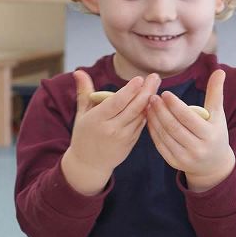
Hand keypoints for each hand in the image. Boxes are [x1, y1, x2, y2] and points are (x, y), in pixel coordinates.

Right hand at [61, 70, 159, 194]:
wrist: (89, 165)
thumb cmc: (84, 135)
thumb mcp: (82, 114)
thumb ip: (84, 92)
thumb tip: (79, 71)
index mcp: (97, 120)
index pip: (117, 102)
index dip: (130, 90)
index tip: (140, 78)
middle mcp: (111, 129)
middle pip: (133, 108)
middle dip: (146, 91)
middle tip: (155, 76)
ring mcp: (123, 138)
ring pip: (140, 116)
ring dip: (150, 100)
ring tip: (156, 84)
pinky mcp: (131, 143)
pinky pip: (141, 125)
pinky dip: (147, 112)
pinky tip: (153, 101)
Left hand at [146, 69, 234, 192]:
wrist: (213, 164)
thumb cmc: (215, 133)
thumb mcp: (218, 114)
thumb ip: (216, 93)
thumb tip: (219, 71)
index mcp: (208, 135)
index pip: (188, 118)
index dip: (175, 105)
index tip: (165, 93)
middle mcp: (197, 148)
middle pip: (174, 127)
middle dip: (161, 111)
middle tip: (152, 97)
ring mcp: (185, 158)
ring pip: (165, 136)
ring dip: (154, 120)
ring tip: (148, 105)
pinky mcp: (175, 163)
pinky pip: (160, 145)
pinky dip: (153, 131)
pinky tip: (149, 119)